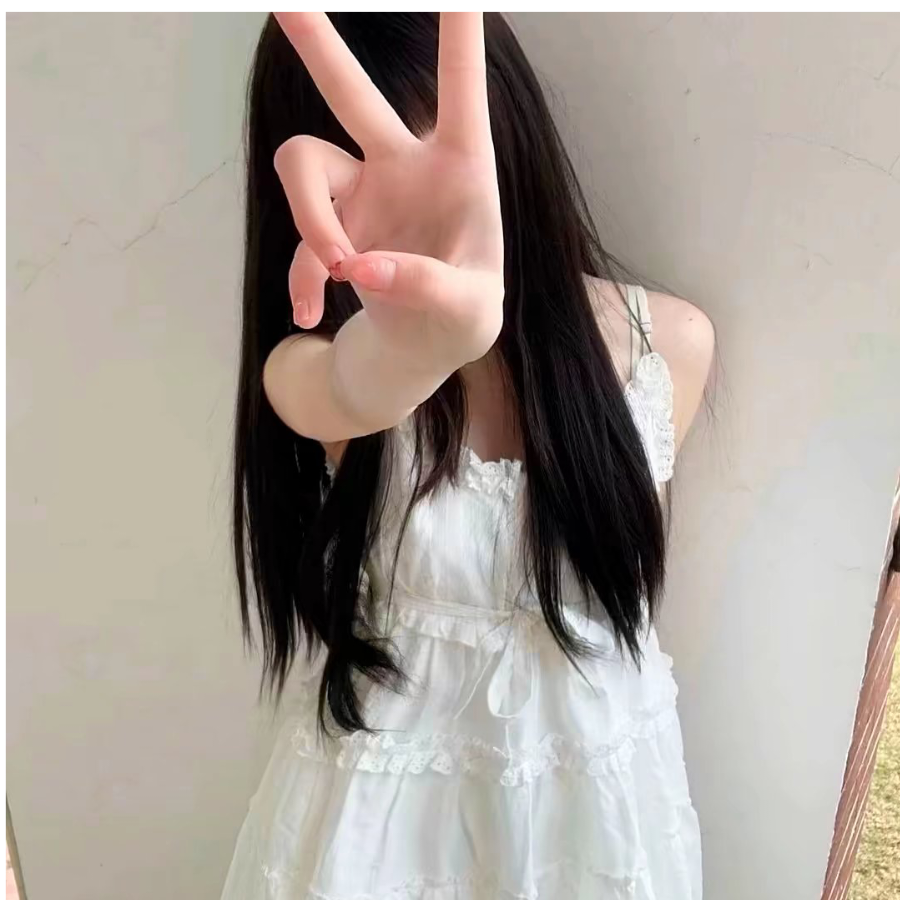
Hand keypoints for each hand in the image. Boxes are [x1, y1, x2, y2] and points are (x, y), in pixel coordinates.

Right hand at [273, 11, 503, 367]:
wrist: (427, 343)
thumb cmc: (465, 315)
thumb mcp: (468, 309)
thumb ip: (426, 285)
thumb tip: (359, 266)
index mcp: (460, 166)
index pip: (459, 87)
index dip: (458, 30)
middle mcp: (403, 164)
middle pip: (351, 93)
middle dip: (319, 45)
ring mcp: (361, 192)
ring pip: (302, 165)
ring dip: (310, 219)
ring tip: (338, 271)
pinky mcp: (332, 227)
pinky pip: (299, 242)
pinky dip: (302, 280)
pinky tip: (311, 313)